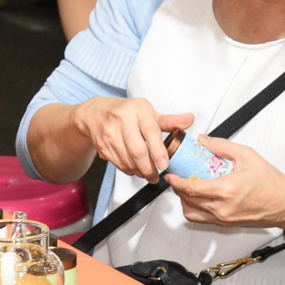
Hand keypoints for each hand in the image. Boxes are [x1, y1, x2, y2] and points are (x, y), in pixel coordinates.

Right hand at [70, 97, 193, 180]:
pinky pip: (118, 163)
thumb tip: (190, 120)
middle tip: (156, 175)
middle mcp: (121, 118)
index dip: (158, 150)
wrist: (94, 113)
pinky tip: (134, 168)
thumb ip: (169, 121)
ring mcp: (109, 132)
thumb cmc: (125, 112)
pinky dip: (128, 170)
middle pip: (137, 150)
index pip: (150, 131)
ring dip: (139, 171)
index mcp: (137, 108)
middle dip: (149, 168)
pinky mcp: (102, 145)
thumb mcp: (147, 112)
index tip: (165, 164)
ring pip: (128, 160)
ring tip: (147, 174)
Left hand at [174, 138, 284, 230]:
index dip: (176, 181)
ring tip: (188, 187)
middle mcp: (222, 208)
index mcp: (226, 190)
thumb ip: (222, 146)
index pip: (190, 188)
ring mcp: (223, 218)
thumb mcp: (248, 156)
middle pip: (187, 200)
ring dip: (185, 200)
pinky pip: (202, 219)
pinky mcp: (226, 224)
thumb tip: (205, 140)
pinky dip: (195, 209)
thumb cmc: (273, 183)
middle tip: (178, 177)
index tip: (171, 174)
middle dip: (178, 189)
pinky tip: (199, 197)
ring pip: (192, 213)